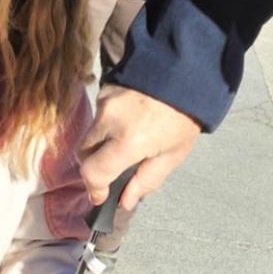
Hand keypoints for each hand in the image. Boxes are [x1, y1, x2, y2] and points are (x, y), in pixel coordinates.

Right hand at [78, 85, 200, 208]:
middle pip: (84, 153)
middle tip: (111, 173)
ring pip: (90, 133)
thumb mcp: (173, 154)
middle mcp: (110, 120)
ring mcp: (105, 102)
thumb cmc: (185, 117)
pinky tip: (128, 121)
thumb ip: (147, 180)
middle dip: (94, 166)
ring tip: (126, 142)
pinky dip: (108, 124)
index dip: (94, 188)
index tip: (100, 196)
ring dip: (101, 144)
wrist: (188, 72)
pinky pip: (98, 115)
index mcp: (129, 141)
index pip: (93, 172)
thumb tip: (126, 202)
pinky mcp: (105, 89)